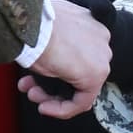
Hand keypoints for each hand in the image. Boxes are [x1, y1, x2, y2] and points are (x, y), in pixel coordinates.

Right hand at [18, 0, 111, 118]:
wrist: (32, 24)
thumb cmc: (34, 23)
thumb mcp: (49, 32)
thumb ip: (58, 44)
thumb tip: (52, 60)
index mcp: (92, 27)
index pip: (79, 57)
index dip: (55, 69)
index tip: (36, 74)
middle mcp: (102, 42)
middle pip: (78, 74)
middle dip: (50, 83)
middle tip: (30, 86)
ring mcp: (101, 58)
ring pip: (78, 89)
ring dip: (52, 96)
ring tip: (32, 93)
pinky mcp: (95, 75)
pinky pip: (81, 101)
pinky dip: (62, 109)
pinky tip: (45, 107)